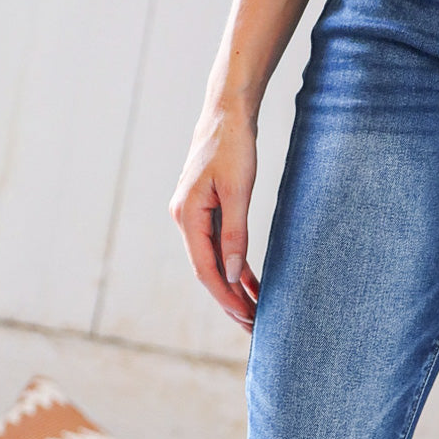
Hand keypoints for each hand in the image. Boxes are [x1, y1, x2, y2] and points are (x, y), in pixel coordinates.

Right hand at [169, 96, 260, 332]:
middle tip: (252, 326)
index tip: (245, 317)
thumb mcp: (238, 191)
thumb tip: (232, 275)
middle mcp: (185, 219)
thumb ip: (235, 234)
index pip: (205, 269)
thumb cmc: (232, 146)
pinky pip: (219, 246)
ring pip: (214, 261)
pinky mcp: (207, 210)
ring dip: (233, 287)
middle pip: (207, 271)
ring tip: (253, 312)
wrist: (226, 112)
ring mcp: (194, 215)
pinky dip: (235, 265)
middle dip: (229, 300)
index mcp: (187, 216)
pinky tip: (251, 283)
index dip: (225, 296)